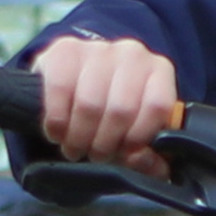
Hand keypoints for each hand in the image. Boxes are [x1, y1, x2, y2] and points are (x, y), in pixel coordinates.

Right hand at [31, 33, 186, 171]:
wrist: (77, 75)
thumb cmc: (111, 108)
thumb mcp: (134, 130)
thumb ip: (148, 152)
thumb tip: (153, 167)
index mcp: (159, 70)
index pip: (157, 106)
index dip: (139, 138)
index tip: (124, 155)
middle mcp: (132, 53)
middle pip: (120, 110)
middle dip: (105, 144)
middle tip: (94, 155)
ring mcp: (98, 48)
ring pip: (89, 104)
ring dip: (79, 137)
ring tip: (74, 148)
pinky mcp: (64, 48)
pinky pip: (60, 90)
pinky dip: (57, 121)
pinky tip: (57, 133)